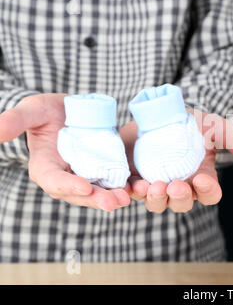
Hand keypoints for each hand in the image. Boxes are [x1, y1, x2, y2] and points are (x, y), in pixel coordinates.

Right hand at [0, 93, 130, 210]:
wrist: (68, 110)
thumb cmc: (44, 111)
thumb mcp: (31, 110)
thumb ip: (16, 120)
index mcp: (44, 168)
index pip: (54, 182)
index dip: (68, 186)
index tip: (85, 186)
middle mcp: (65, 177)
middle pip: (80, 194)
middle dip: (96, 199)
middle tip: (114, 202)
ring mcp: (85, 176)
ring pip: (99, 192)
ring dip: (113, 197)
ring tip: (128, 197)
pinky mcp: (101, 171)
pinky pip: (112, 182)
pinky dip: (124, 187)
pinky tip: (137, 188)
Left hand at [121, 110, 232, 212]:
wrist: (155, 110)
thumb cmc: (187, 120)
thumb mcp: (211, 125)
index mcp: (201, 175)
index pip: (209, 193)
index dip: (207, 191)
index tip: (202, 179)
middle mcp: (180, 184)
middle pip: (183, 203)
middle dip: (180, 198)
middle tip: (175, 185)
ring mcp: (156, 184)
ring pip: (158, 204)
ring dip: (157, 199)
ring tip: (153, 186)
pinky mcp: (134, 179)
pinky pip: (132, 194)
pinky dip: (132, 194)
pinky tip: (133, 186)